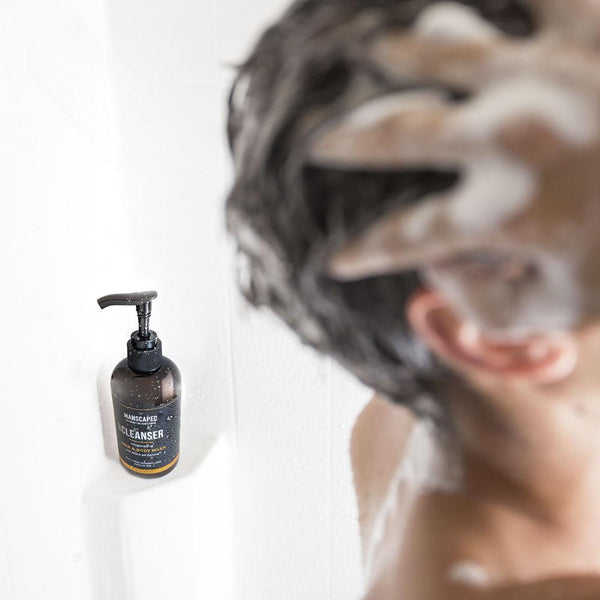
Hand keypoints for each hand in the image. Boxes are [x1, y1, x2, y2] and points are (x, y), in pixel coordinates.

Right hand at [308, 1, 599, 337]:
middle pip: (394, 134)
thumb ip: (487, 303)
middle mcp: (507, 139)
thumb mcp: (563, 306)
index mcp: (503, 213)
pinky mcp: (586, 22)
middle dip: (345, 144)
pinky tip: (452, 0)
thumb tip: (438, 268)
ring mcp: (545, 72)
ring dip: (401, 53)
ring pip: (440, 47)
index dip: (362, 253)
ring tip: (377, 52)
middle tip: (317, 145)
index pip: (402, 238)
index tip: (335, 261)